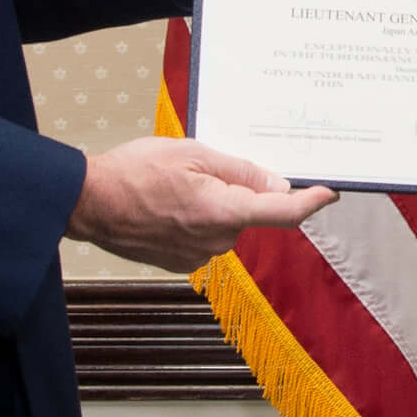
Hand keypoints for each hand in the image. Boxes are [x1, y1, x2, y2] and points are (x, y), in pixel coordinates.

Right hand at [66, 136, 334, 272]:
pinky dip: (196, 218)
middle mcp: (215, 241)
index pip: (282, 212)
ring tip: (176, 184)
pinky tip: (168, 203)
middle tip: (204, 167)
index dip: (310, 202)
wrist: (89, 203)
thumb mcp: (192, 153)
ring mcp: (197, 256)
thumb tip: (276, 183)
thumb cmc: (134, 172)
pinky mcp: (181, 262)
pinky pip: (205, 236)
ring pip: (226, 223)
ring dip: (215, 203)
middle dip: (239, 190)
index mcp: (222, 212)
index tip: (328, 193)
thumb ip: (239, 171)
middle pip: (249, 213)